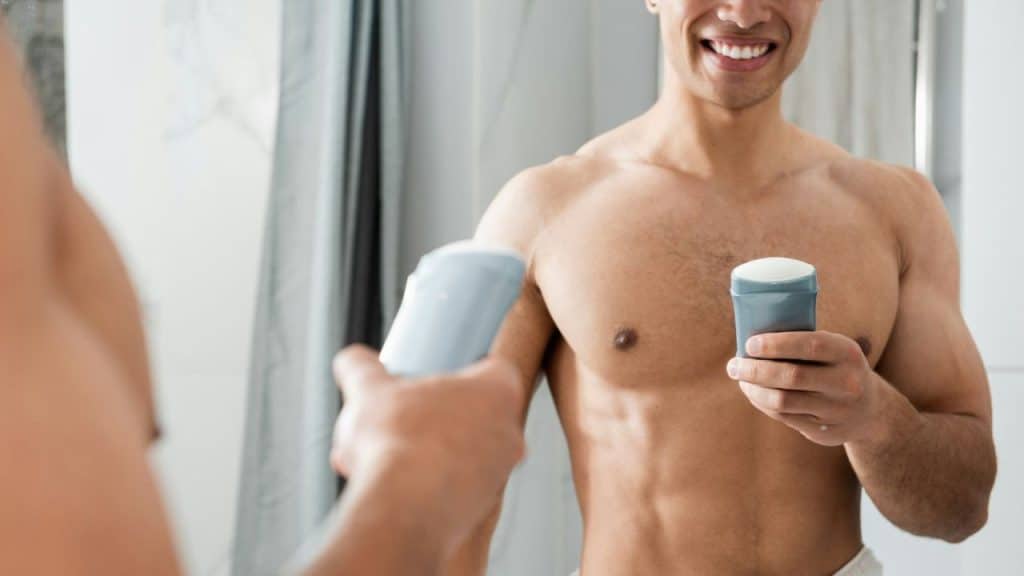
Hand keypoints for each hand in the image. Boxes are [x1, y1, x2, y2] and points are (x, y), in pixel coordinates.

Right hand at [329, 345, 526, 549]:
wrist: (401, 509)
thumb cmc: (398, 442)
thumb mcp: (367, 389)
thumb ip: (360, 366)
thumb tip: (351, 361)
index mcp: (497, 392)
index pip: (494, 369)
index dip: (462, 371)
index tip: (437, 380)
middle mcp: (509, 433)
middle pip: (472, 415)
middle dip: (433, 418)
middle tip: (401, 419)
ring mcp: (499, 475)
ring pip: (461, 454)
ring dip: (426, 454)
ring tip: (382, 457)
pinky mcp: (482, 509)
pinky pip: (453, 490)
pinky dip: (426, 486)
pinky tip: (391, 486)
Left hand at [726, 331, 889, 446]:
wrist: (871, 411)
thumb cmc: (837, 368)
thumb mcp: (834, 350)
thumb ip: (803, 343)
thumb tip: (752, 340)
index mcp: (848, 353)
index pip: (810, 345)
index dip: (776, 344)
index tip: (749, 344)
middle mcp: (846, 383)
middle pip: (791, 376)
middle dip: (755, 369)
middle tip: (733, 364)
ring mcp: (837, 411)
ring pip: (783, 401)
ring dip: (754, 390)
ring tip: (740, 379)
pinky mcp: (825, 431)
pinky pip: (784, 417)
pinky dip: (763, 403)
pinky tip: (754, 393)